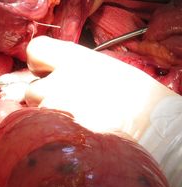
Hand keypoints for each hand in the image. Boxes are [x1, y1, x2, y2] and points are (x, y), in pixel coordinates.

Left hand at [25, 36, 174, 139]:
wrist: (154, 129)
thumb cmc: (139, 100)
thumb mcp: (105, 70)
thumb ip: (72, 69)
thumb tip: (49, 76)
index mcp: (74, 59)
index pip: (35, 49)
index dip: (39, 62)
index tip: (47, 70)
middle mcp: (59, 81)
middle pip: (32, 88)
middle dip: (44, 97)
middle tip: (67, 104)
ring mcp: (55, 109)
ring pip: (36, 115)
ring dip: (49, 119)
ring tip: (78, 122)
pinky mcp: (56, 134)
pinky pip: (44, 134)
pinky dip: (54, 136)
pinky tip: (76, 136)